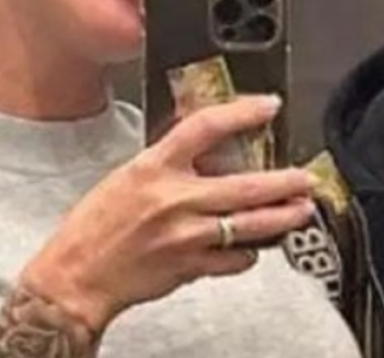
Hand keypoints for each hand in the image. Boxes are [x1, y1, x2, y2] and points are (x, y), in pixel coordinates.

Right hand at [18, 94, 315, 333]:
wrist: (76, 275)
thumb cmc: (95, 225)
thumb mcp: (128, 176)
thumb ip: (168, 162)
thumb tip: (207, 145)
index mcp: (154, 168)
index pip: (205, 127)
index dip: (243, 113)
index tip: (269, 107)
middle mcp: (174, 199)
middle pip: (245, 185)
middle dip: (285, 182)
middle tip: (307, 177)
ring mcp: (186, 236)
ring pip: (250, 226)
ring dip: (282, 218)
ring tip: (301, 210)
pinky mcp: (190, 267)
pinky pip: (235, 259)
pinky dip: (249, 252)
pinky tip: (256, 246)